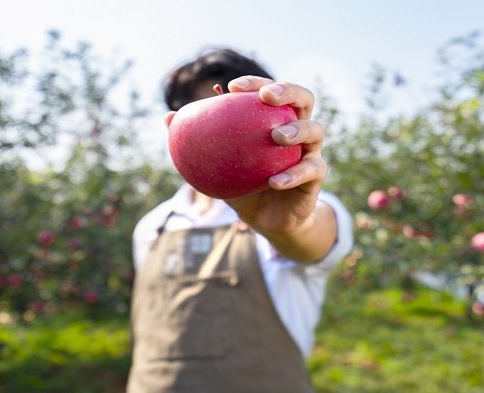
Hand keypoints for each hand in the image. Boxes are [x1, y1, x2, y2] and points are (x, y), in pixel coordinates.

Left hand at [163, 76, 335, 261]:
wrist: (267, 219)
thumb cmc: (243, 184)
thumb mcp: (218, 164)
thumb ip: (199, 141)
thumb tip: (168, 117)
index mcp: (276, 119)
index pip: (272, 92)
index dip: (256, 83)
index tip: (232, 87)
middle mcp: (298, 130)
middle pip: (304, 99)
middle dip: (288, 91)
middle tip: (267, 97)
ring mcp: (310, 152)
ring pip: (315, 131)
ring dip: (297, 129)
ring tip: (277, 136)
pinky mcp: (315, 178)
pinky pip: (311, 171)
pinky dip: (293, 174)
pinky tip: (275, 181)